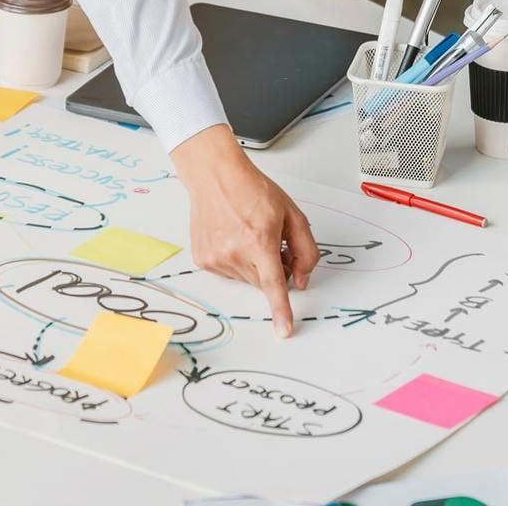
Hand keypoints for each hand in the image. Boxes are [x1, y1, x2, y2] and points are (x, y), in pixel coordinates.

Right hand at [172, 125, 318, 337]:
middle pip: (263, 281)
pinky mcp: (203, 259)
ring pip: (246, 279)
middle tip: (269, 240)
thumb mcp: (291, 214)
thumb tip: (302, 280)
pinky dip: (236, 260)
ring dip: (253, 264)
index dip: (280, 309)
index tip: (284, 330)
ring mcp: (216, 258)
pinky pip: (229, 272)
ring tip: (247, 234)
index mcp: (260, 240)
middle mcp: (235, 252)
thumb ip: (305, 250)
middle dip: (271, 267)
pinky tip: (232, 236)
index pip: (273, 283)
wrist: (215, 177)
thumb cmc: (252, 191)